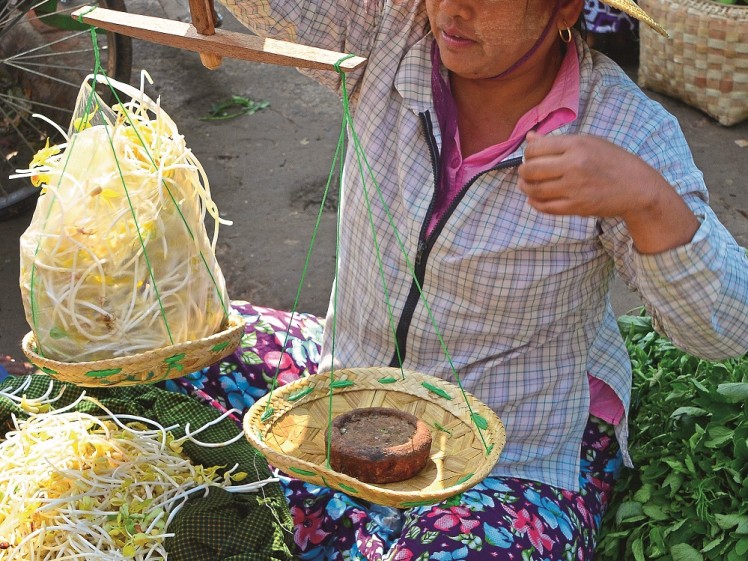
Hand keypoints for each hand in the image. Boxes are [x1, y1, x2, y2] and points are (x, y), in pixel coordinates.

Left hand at [518, 131, 662, 219]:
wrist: (637, 187)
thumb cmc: (612, 161)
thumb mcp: (589, 143)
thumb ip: (557, 142)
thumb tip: (529, 137)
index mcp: (577, 145)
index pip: (536, 148)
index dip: (527, 153)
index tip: (530, 156)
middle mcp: (574, 165)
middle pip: (531, 169)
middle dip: (522, 171)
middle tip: (524, 172)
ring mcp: (574, 188)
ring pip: (535, 189)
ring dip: (525, 187)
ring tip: (525, 185)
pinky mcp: (576, 207)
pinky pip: (545, 207)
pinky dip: (535, 203)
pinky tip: (534, 198)